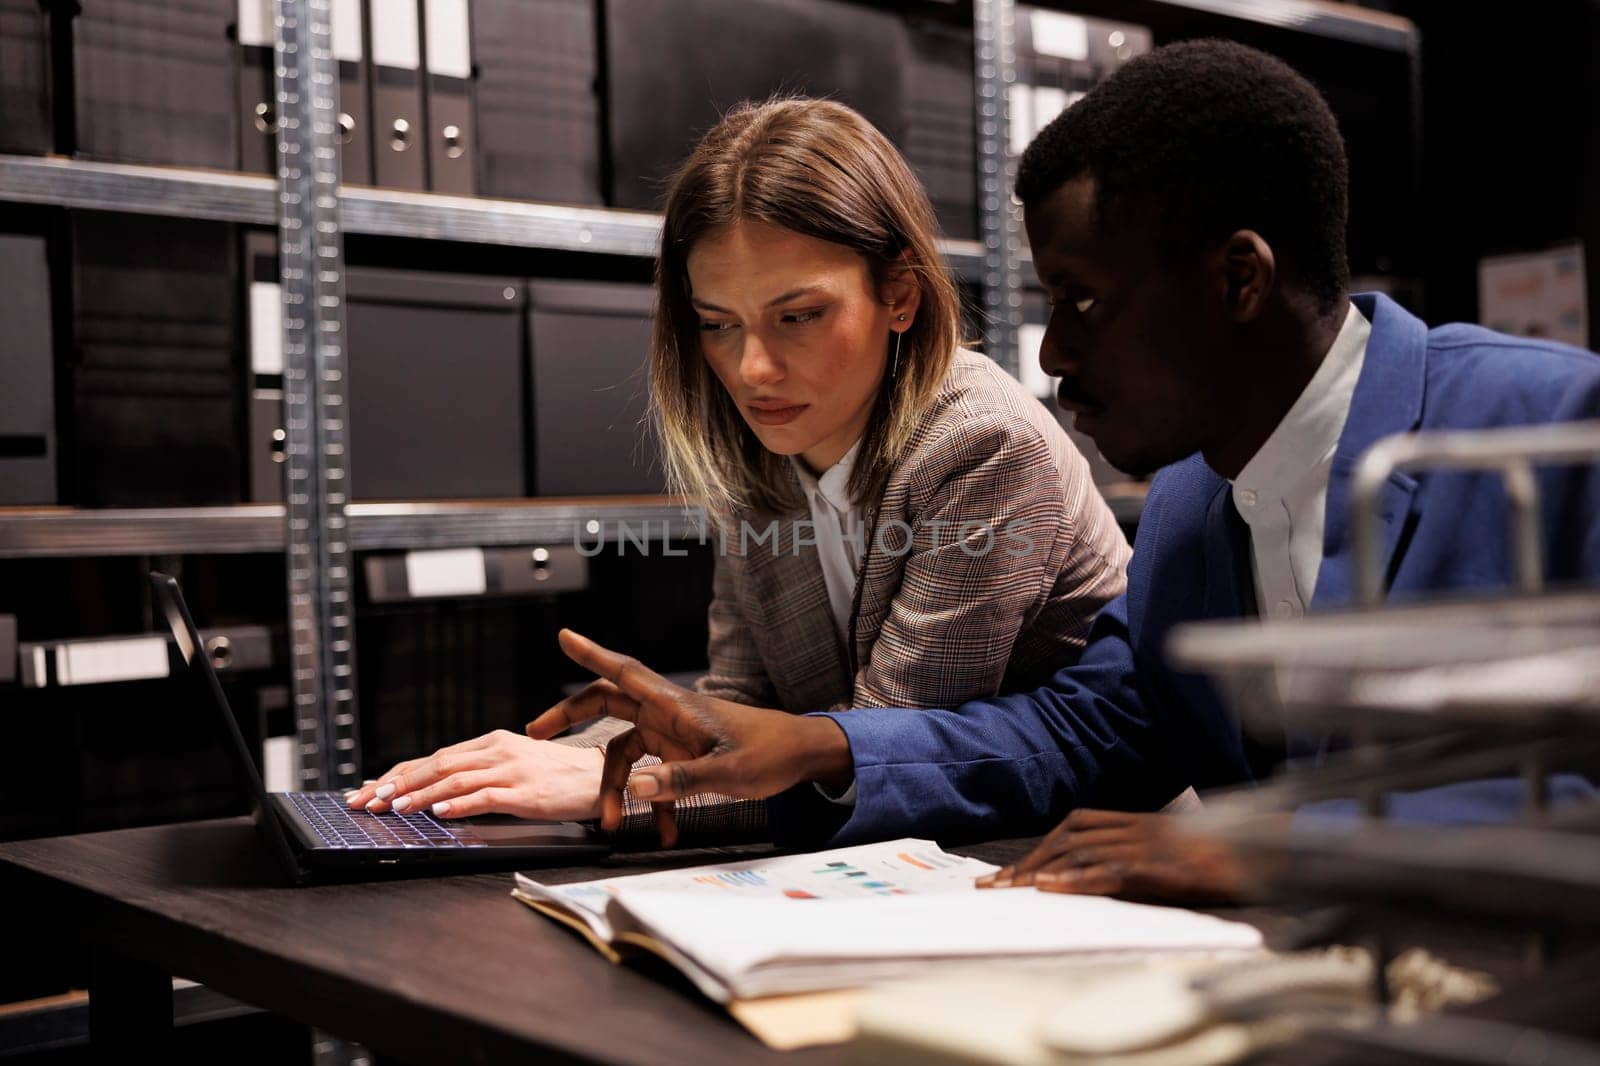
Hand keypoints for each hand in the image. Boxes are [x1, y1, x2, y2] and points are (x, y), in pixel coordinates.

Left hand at [343, 730, 604, 820]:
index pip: (435, 757)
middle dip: (397, 784)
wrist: (600, 777)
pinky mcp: (527, 792)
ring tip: (393, 808)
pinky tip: (440, 813)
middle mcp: (498, 751)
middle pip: (438, 765)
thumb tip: (436, 792)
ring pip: (455, 780)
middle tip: (366, 801)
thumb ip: (479, 772)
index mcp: (491, 742)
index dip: (399, 773)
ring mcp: (512, 770)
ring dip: (420, 795)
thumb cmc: (556, 775)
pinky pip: (486, 797)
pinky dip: (460, 804)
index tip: (369, 789)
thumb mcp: (514, 764)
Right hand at [524, 629, 852, 845]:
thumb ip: (680, 780)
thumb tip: (633, 789)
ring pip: (624, 750)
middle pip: (607, 704)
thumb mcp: (727, 772)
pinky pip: (652, 775)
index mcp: (675, 705)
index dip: (592, 654)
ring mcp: (674, 733)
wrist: (803, 757)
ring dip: (613, 786)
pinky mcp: (684, 752)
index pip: (625, 672)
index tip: (563, 635)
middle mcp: (667, 713)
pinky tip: (662, 832)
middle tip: (535, 732)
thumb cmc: (771, 754)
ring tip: (611, 823)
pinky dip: (651, 802)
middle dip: (570, 717)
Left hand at [975, 809, 1248, 902]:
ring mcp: (1147, 842)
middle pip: (1066, 838)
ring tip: (1008, 890)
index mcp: (1137, 821)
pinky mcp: (1159, 864)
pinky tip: (1052, 888)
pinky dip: (1077, 878)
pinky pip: (1110, 869)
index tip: (1008, 872)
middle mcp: (1136, 826)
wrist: (1267, 852)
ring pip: (1080, 851)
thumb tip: (1099, 881)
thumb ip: (1139, 859)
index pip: (1074, 826)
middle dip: (1026, 862)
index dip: (1039, 847)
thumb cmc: (1223, 859)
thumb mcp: (1174, 854)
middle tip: (992, 887)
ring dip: (1039, 870)